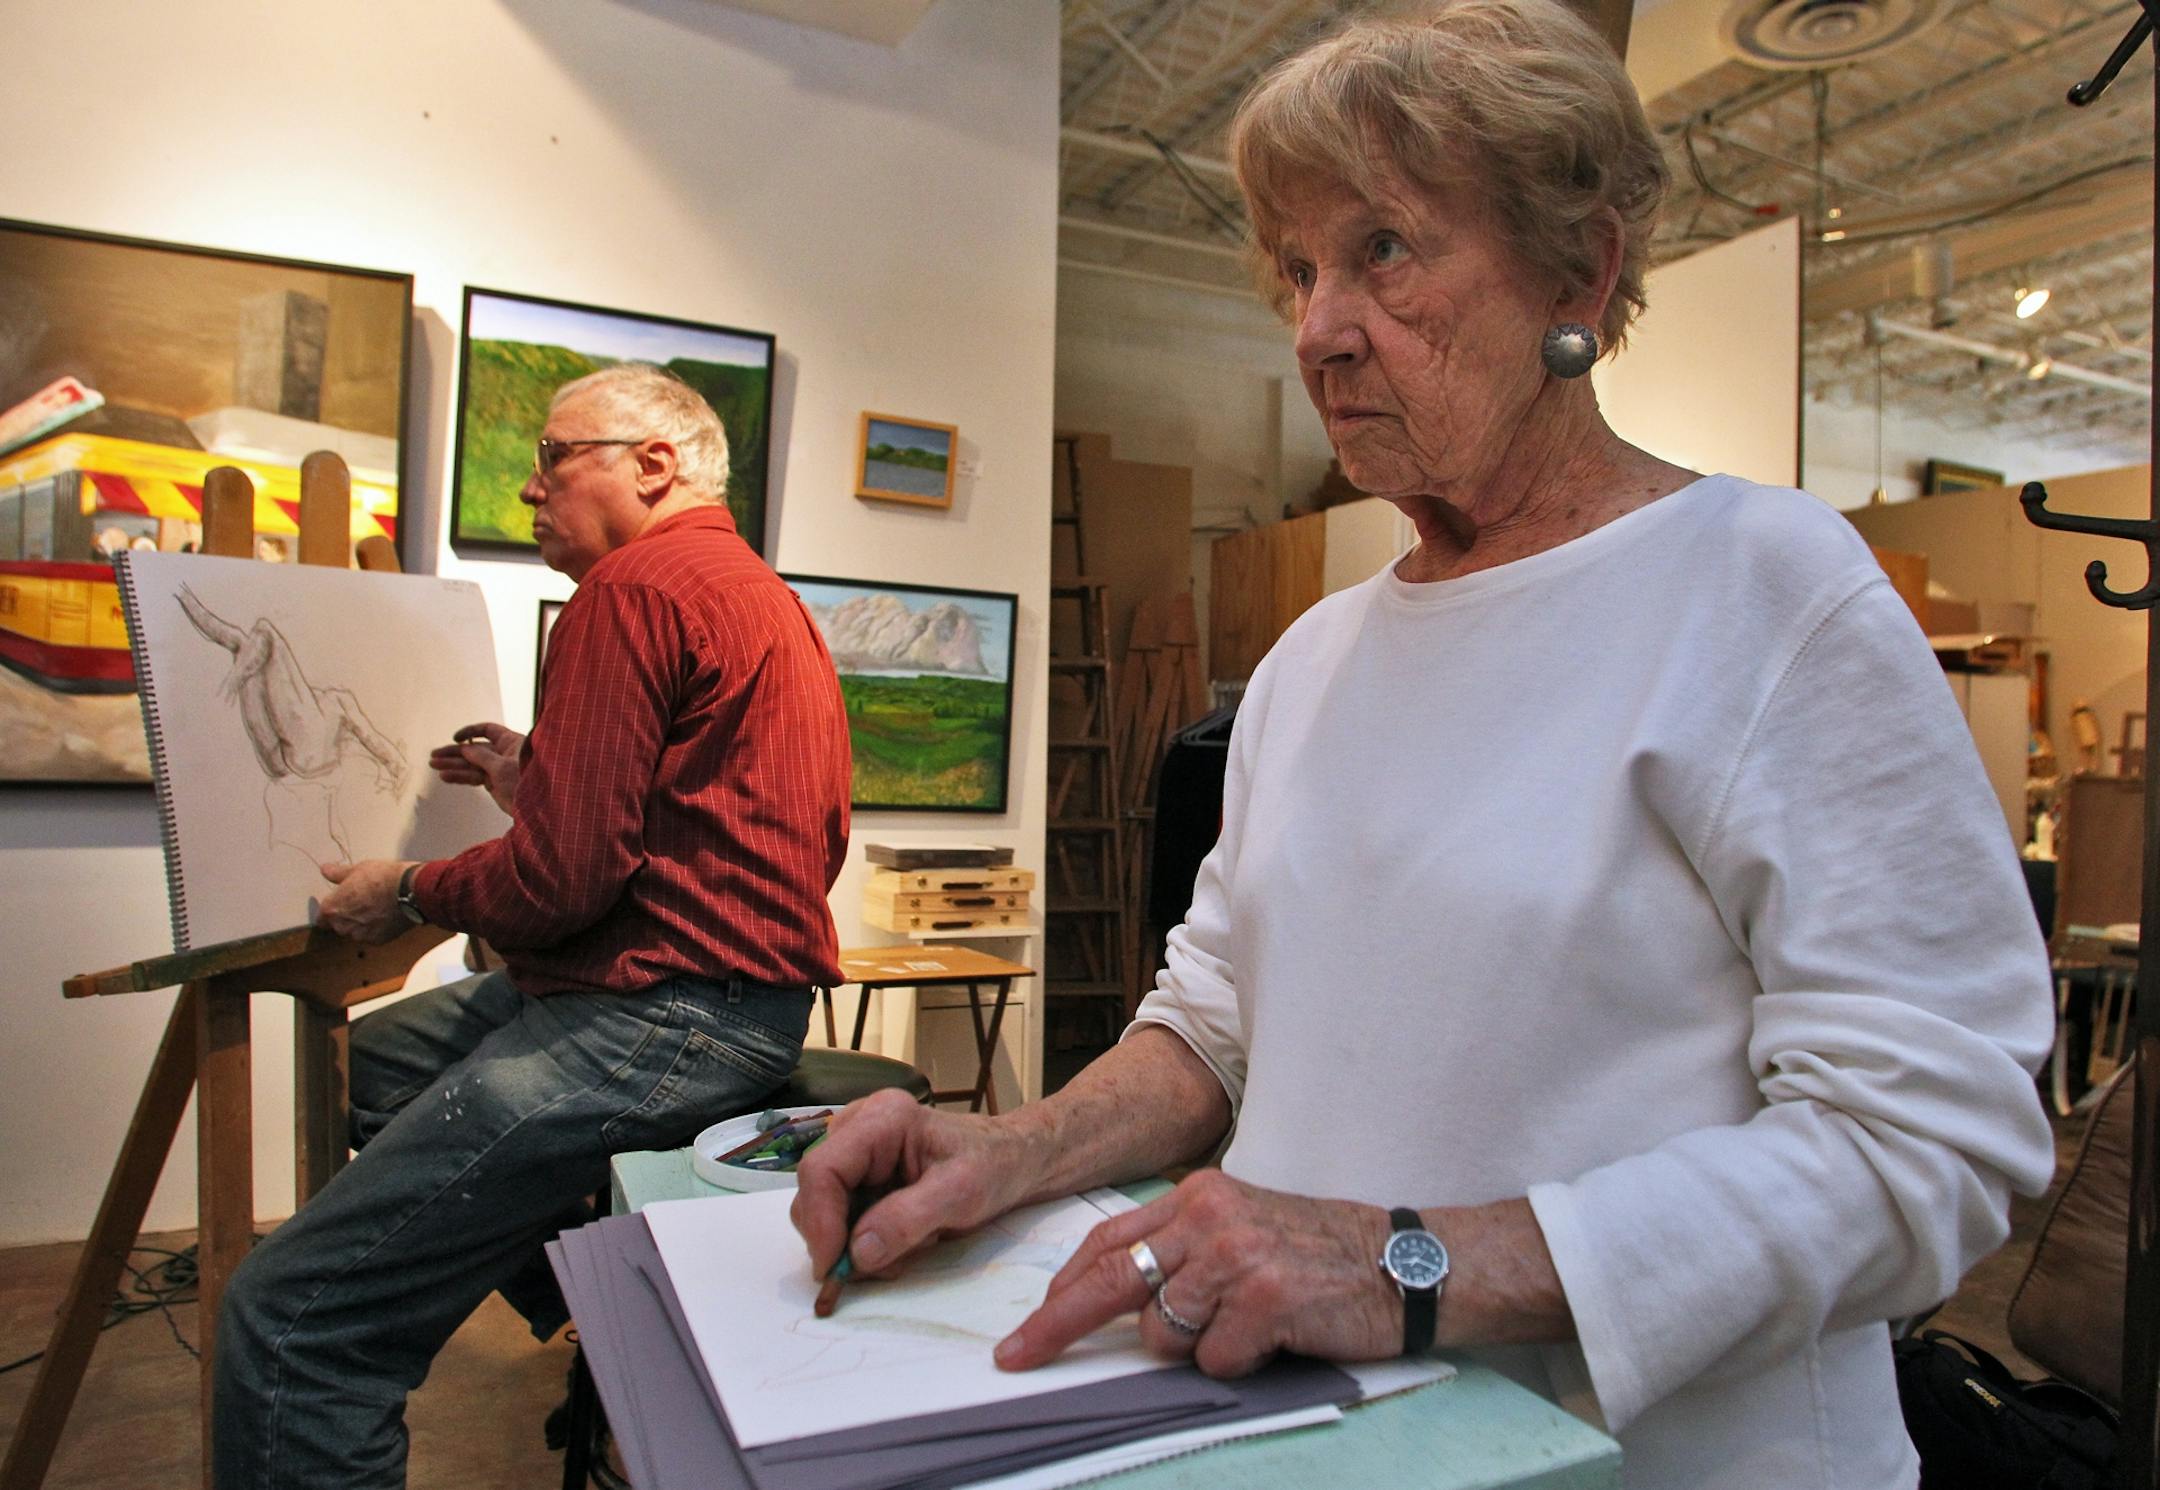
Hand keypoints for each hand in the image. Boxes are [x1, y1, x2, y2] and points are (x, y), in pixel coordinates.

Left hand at [317, 859, 415, 944]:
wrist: (410, 891)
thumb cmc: (382, 878)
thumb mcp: (357, 869)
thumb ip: (338, 874)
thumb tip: (326, 870)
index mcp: (331, 909)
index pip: (321, 917)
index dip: (332, 909)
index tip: (340, 902)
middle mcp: (342, 926)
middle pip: (338, 926)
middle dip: (347, 916)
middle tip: (360, 902)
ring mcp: (360, 936)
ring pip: (356, 932)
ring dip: (362, 924)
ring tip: (376, 908)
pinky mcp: (378, 941)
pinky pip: (372, 936)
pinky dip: (377, 928)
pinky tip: (386, 915)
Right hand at [427, 721, 523, 813]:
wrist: (538, 808)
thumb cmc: (525, 781)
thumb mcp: (503, 766)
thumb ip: (482, 756)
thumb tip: (465, 748)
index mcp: (510, 742)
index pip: (488, 730)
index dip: (471, 732)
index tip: (456, 738)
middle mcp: (503, 753)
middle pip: (474, 749)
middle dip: (455, 752)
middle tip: (434, 755)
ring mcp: (498, 768)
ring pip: (471, 764)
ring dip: (453, 765)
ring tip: (433, 765)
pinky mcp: (494, 782)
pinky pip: (474, 777)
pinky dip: (461, 776)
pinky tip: (445, 776)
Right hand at [790, 1089, 1036, 1284]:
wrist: (1014, 1162)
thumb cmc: (995, 1166)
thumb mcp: (962, 1194)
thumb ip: (907, 1219)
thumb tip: (857, 1252)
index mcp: (882, 1119)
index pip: (821, 1170)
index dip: (820, 1222)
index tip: (834, 1269)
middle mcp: (859, 1129)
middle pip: (814, 1192)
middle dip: (838, 1239)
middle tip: (879, 1268)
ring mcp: (857, 1153)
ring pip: (823, 1211)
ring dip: (854, 1244)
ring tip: (903, 1249)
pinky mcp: (861, 1177)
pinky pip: (841, 1219)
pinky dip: (863, 1243)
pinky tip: (900, 1243)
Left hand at [995, 1171, 1398, 1377]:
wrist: (1404, 1262)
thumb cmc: (1320, 1253)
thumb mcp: (1241, 1228)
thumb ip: (1182, 1253)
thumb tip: (1116, 1301)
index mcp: (1198, 1195)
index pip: (1109, 1242)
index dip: (1062, 1288)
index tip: (1028, 1327)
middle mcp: (1210, 1217)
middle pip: (1110, 1281)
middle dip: (1056, 1325)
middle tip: (1017, 1356)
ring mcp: (1236, 1256)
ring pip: (1164, 1332)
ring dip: (1199, 1347)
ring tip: (1250, 1325)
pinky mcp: (1264, 1299)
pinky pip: (1214, 1360)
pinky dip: (1239, 1364)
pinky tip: (1276, 1337)